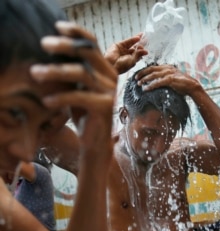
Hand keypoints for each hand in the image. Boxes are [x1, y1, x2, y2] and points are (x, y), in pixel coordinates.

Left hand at [30, 21, 116, 149]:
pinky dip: (60, 98)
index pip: (92, 44)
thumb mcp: (75, 88)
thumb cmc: (83, 114)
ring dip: (55, 71)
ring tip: (35, 73)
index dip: (76, 32)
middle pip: (88, 53)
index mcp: (104, 69)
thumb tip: (50, 51)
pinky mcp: (105, 107)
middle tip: (43, 44)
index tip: (57, 27)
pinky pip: (80, 97)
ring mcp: (110, 91)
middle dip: (64, 46)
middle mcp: (110, 77)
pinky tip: (46, 102)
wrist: (94, 141)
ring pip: (81, 73)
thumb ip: (70, 71)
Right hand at [105, 34, 147, 73]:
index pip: (137, 56)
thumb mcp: (132, 61)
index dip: (142, 53)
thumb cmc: (121, 66)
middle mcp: (126, 56)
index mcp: (129, 62)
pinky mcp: (118, 45)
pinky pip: (127, 41)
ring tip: (144, 37)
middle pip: (135, 49)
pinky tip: (138, 37)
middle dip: (141, 45)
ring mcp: (122, 50)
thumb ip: (138, 55)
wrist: (111, 65)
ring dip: (138, 41)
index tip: (147, 51)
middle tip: (147, 41)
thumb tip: (145, 51)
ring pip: (131, 44)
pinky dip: (133, 39)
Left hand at [135, 64, 199, 95]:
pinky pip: (157, 82)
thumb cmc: (181, 84)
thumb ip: (164, 78)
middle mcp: (167, 68)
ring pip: (153, 75)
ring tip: (139, 83)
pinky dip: (150, 86)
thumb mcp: (171, 78)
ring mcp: (168, 73)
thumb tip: (155, 82)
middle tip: (135, 78)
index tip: (138, 75)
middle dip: (142, 73)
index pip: (152, 67)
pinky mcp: (170, 80)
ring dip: (144, 79)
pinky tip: (145, 89)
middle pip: (151, 69)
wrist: (191, 86)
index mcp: (166, 67)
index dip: (144, 71)